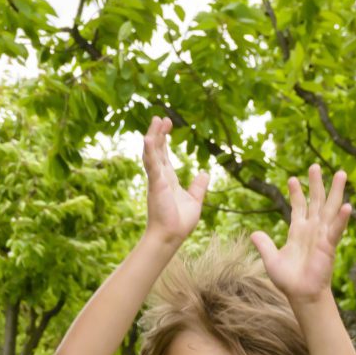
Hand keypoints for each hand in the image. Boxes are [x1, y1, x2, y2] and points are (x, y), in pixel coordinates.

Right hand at [141, 116, 207, 241]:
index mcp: (168, 180)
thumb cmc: (180, 223)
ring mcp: (156, 180)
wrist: (172, 236)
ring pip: (152, 154)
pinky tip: (149, 138)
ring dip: (153, 137)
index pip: (165, 156)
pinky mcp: (156, 184)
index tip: (168, 126)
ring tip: (156, 120)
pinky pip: (152, 165)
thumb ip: (199, 186)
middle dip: (158, 133)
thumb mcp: (195, 200)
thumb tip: (206, 173)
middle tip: (161, 118)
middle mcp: (160, 177)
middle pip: (157, 150)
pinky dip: (150, 151)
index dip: (165, 141)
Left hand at [251, 161, 352, 304]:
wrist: (300, 294)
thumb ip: (264, 245)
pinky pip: (336, 230)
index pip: (298, 207)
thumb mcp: (271, 259)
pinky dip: (342, 219)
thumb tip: (254, 233)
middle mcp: (312, 230)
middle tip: (315, 166)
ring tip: (341, 174)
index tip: (292, 178)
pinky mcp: (329, 246)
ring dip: (336, 192)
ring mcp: (322, 236)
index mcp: (298, 231)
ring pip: (330, 209)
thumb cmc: (288, 279)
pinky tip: (348, 206)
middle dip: (316, 184)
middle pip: (316, 201)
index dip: (296, 193)